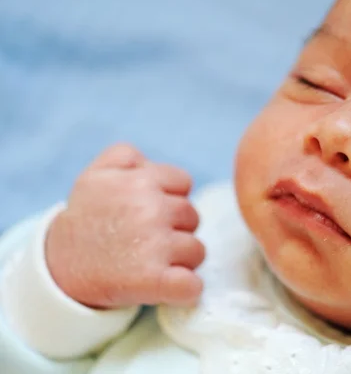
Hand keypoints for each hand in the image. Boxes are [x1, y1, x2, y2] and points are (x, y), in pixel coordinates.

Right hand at [46, 144, 204, 308]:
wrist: (58, 268)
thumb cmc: (86, 219)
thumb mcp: (95, 176)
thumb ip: (126, 156)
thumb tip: (150, 162)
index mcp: (141, 180)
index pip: (183, 183)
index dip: (170, 198)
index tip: (149, 211)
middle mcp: (150, 210)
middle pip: (193, 217)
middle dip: (176, 228)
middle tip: (146, 239)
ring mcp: (155, 245)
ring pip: (197, 250)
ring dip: (181, 259)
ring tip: (150, 262)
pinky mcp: (155, 280)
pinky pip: (193, 285)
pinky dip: (186, 290)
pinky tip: (169, 287)